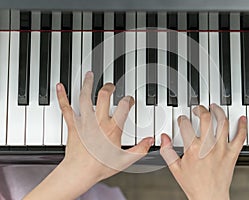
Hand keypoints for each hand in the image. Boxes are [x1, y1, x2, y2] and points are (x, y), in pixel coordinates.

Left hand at [24, 72, 153, 199]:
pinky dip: (62, 96)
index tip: (129, 100)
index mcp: (112, 128)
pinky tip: (60, 87)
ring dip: (87, 84)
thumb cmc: (100, 166)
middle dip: (108, 88)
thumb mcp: (125, 160)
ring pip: (85, 97)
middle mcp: (98, 122)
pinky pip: (66, 108)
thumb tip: (150, 141)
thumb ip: (140, 149)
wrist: (80, 172)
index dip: (128, 100)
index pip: (123, 106)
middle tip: (111, 85)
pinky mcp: (73, 125)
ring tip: (89, 75)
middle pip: (103, 96)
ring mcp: (84, 122)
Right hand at [160, 104, 246, 199]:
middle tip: (198, 109)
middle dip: (200, 110)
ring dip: (218, 112)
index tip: (182, 119)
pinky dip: (242, 126)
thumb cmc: (194, 184)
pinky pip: (240, 137)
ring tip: (214, 107)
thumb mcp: (175, 168)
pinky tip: (241, 119)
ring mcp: (222, 149)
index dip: (182, 119)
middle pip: (206, 118)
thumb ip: (167, 151)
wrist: (209, 197)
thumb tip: (164, 138)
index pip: (186, 125)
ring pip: (223, 123)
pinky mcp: (232, 154)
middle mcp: (208, 146)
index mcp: (193, 149)